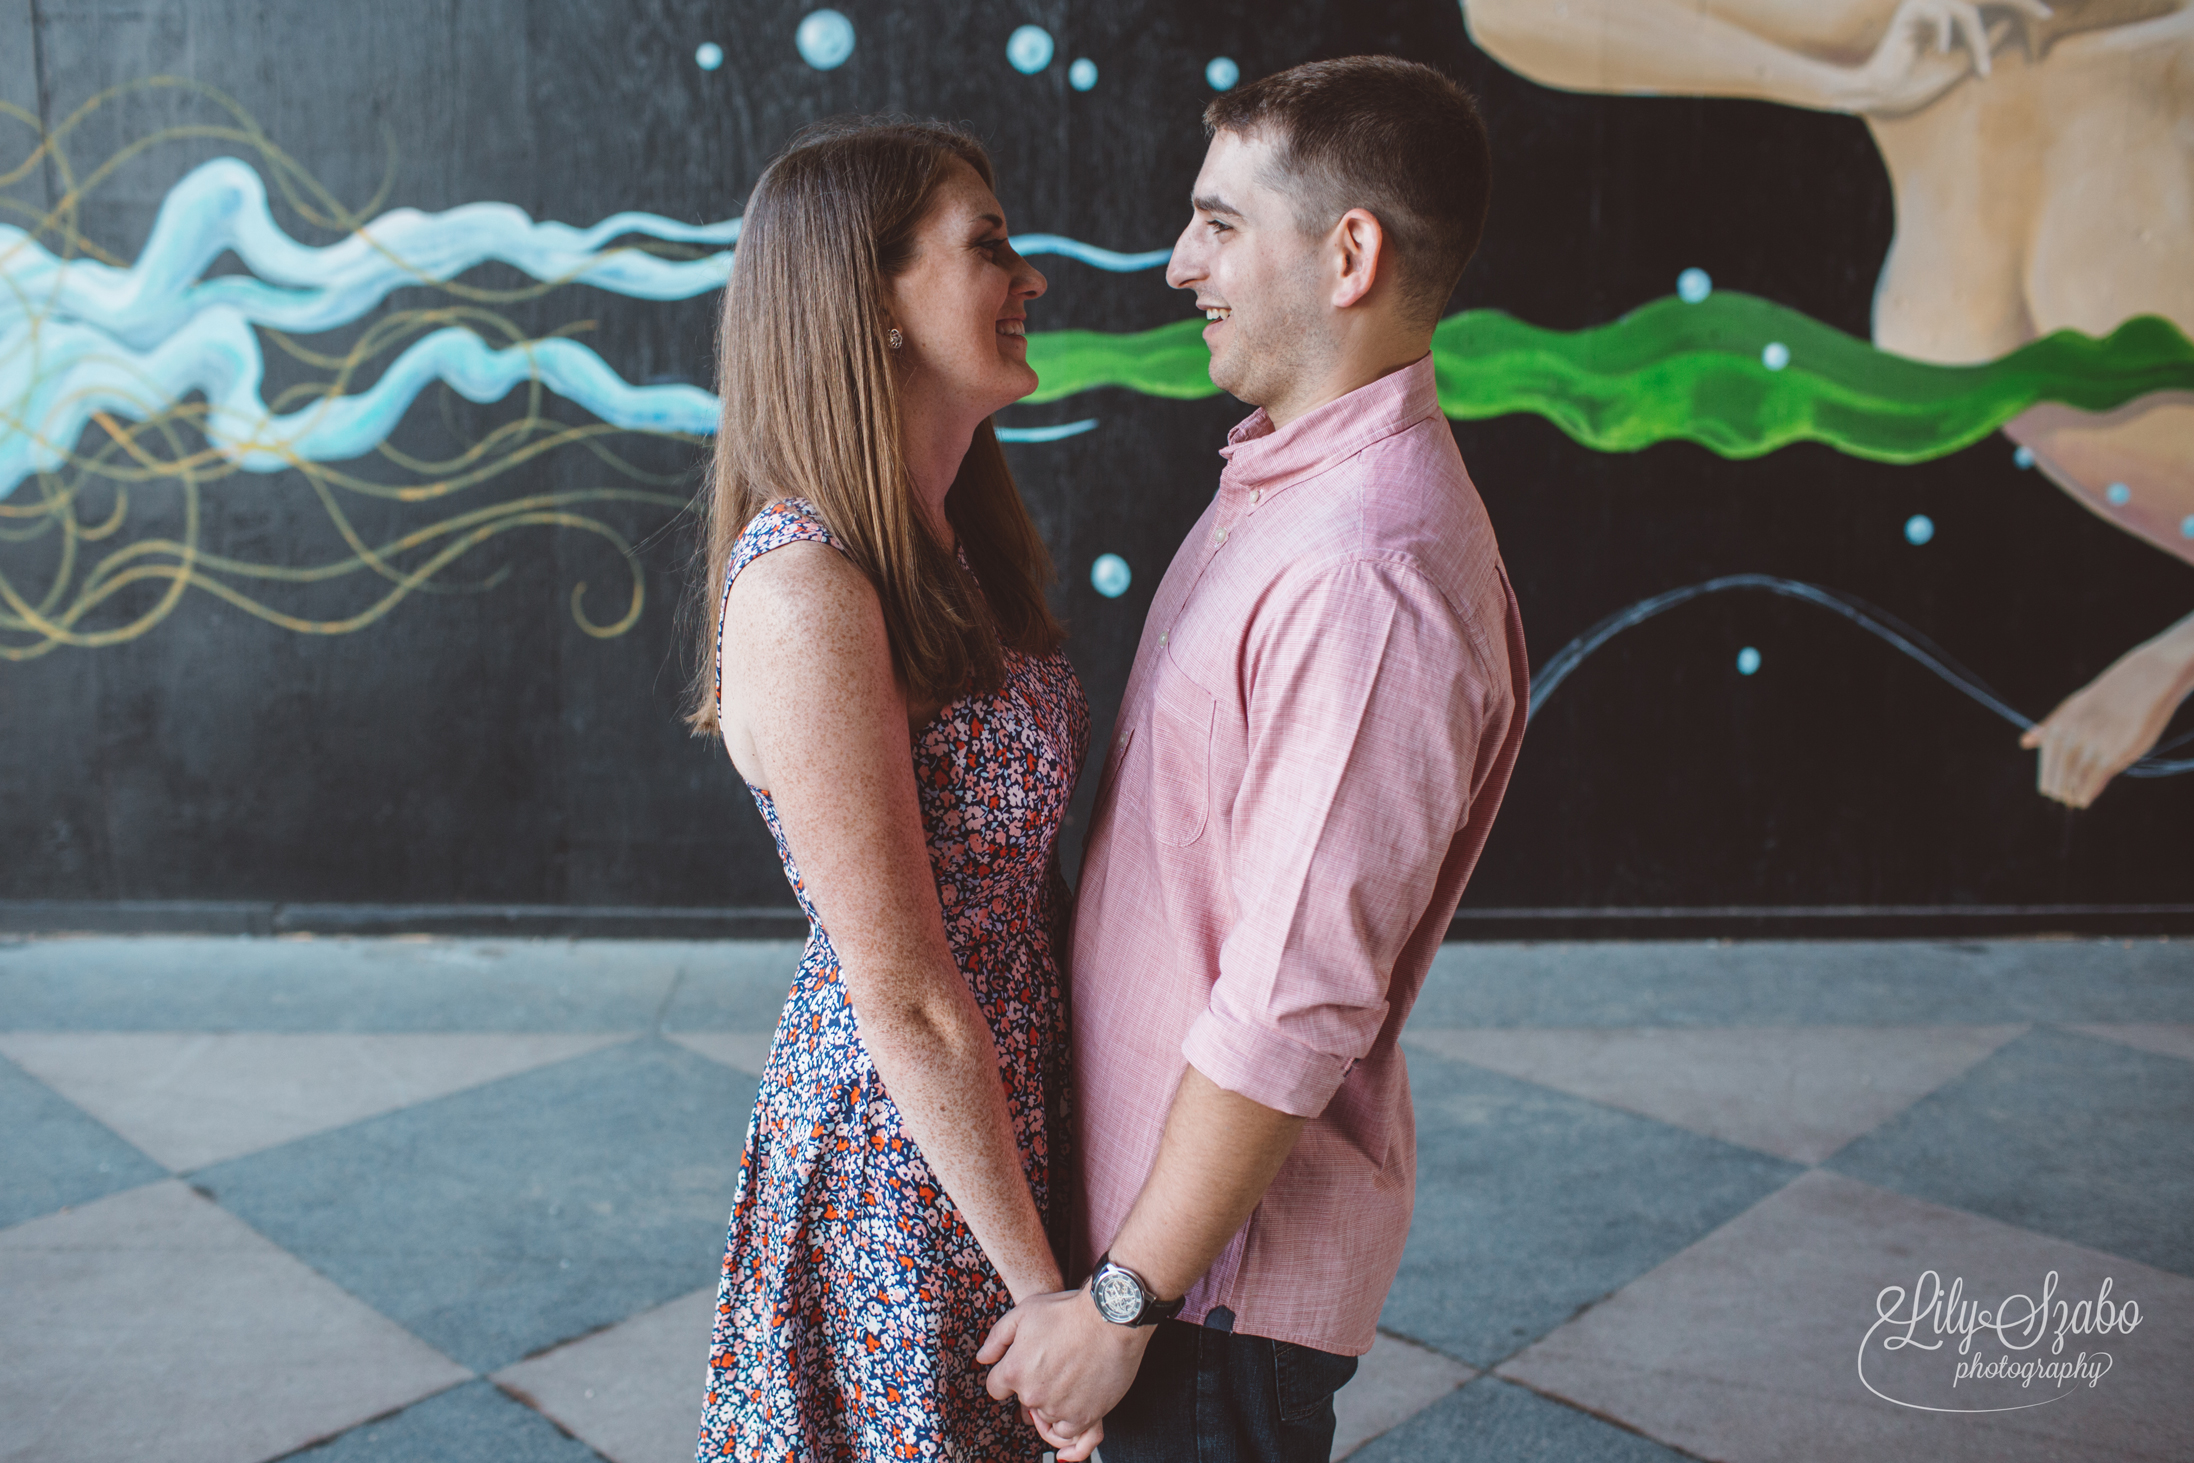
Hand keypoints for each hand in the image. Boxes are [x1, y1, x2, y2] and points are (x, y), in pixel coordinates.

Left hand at [979, 1286, 1150, 1460]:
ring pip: (1047, 1416)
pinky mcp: (1085, 1416)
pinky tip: (1077, 1401)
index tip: (1025, 1368)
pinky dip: (1071, 1420)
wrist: (1112, 1318)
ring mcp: (1058, 1408)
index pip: (996, 1389)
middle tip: (1055, 1364)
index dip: (1009, 1377)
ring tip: (1071, 1376)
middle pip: (1025, 1402)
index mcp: (1014, 1371)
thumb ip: (998, 1338)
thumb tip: (982, 1359)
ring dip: (1055, 1402)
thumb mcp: (1025, 1312)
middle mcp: (1033, 1394)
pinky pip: (1070, 1432)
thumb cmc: (1069, 1311)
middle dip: (1035, 1386)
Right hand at [1833, 0, 2049, 115]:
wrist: (1882, 93)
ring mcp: (1928, 1)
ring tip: (1983, 73)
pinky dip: (1948, 36)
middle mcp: (1943, 0)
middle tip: (2046, 16)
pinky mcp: (1912, 9)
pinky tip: (1944, 54)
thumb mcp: (1965, 61)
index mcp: (1957, 8)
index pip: (1994, 3)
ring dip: (1979, 43)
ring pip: (1969, 10)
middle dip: (2019, 3)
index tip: (2047, 18)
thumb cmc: (1919, 81)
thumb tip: (2018, 21)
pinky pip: (1943, 14)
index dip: (2020, 6)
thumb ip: (1990, 39)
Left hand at [2021, 643, 2191, 806]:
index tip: (2052, 791)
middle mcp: (2072, 739)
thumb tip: (2024, 743)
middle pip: (2059, 779)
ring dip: (2073, 795)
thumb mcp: (2071, 709)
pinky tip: (2086, 798)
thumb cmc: (2104, 699)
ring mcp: (2093, 747)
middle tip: (2064, 798)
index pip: (2048, 768)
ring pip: (2076, 782)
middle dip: (2060, 791)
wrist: (2141, 683)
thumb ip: (2049, 728)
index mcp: (2058, 729)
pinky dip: (2088, 793)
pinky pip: (2094, 781)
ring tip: (2075, 800)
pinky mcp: (2115, 754)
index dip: (2049, 783)